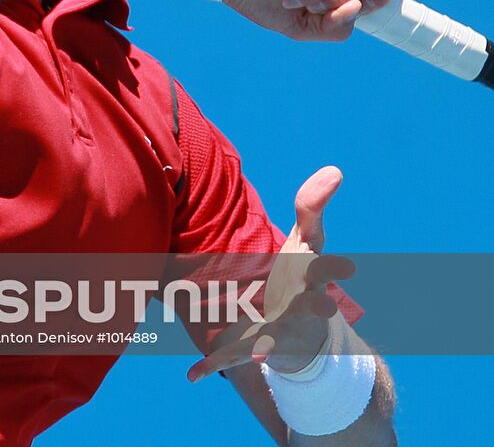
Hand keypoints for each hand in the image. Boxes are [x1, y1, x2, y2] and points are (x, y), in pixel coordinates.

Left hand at [187, 166, 354, 382]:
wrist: (302, 338)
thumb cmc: (301, 278)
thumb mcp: (307, 242)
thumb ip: (313, 207)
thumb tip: (335, 169)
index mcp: (310, 278)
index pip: (325, 266)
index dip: (335, 266)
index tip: (350, 267)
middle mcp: (301, 307)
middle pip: (315, 306)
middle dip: (320, 305)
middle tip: (329, 307)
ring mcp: (280, 331)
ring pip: (276, 338)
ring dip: (267, 343)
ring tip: (259, 352)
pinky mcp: (255, 347)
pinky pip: (232, 357)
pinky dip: (212, 365)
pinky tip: (193, 372)